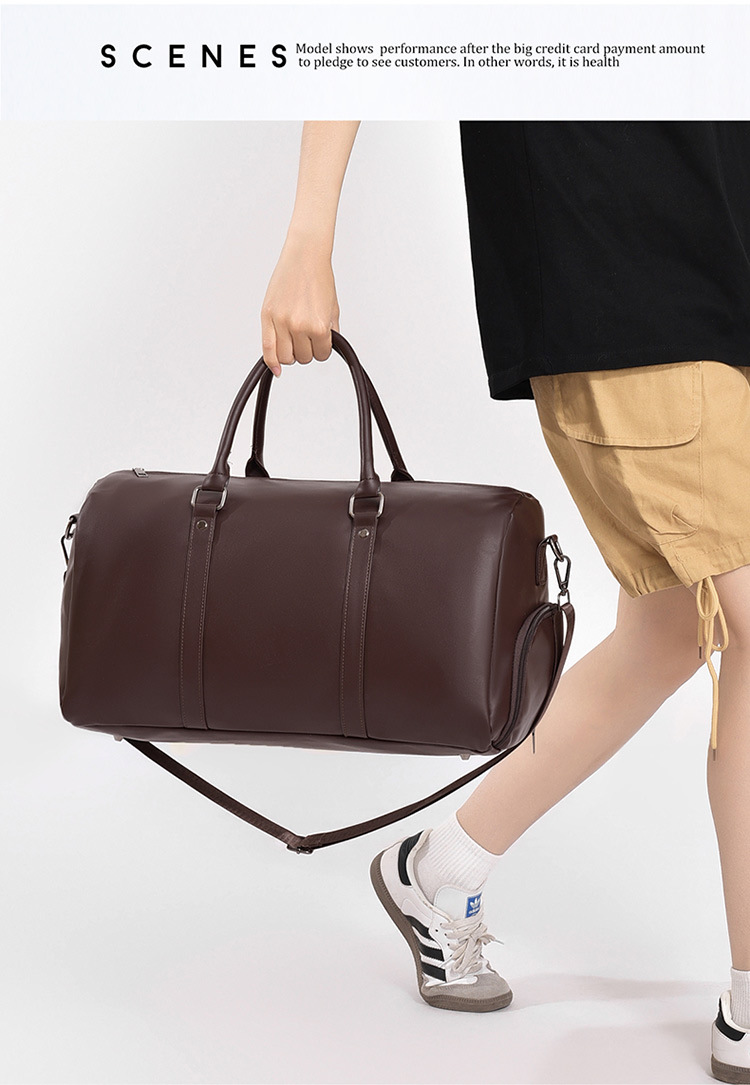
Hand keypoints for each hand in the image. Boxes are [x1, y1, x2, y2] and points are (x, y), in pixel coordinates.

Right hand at [260, 234, 339, 376]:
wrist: (305, 256)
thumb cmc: (319, 278)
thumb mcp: (333, 309)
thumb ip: (330, 332)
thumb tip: (324, 349)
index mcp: (318, 326)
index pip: (321, 355)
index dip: (322, 349)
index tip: (320, 341)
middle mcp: (299, 326)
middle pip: (303, 358)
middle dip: (307, 349)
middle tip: (307, 336)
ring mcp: (281, 321)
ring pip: (286, 357)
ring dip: (291, 353)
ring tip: (294, 340)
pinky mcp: (267, 316)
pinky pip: (267, 349)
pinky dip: (271, 362)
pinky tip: (276, 368)